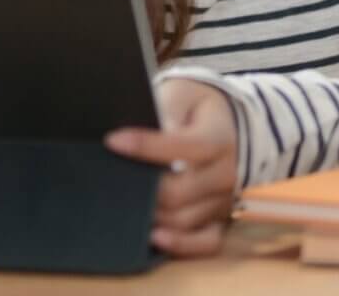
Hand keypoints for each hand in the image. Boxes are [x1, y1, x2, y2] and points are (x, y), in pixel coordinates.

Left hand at [103, 77, 238, 256]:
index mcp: (218, 138)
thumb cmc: (196, 108)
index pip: (183, 146)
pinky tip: (154, 238)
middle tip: (109, 181)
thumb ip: (167, 109)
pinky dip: (181, 245)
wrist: (229, 125)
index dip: (146, 146)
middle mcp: (225, 173)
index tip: (112, 140)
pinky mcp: (220, 220)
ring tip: (118, 207)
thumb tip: (145, 131)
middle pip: (178, 192)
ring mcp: (223, 201)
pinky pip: (206, 243)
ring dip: (150, 217)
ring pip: (184, 219)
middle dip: (141, 189)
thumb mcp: (183, 94)